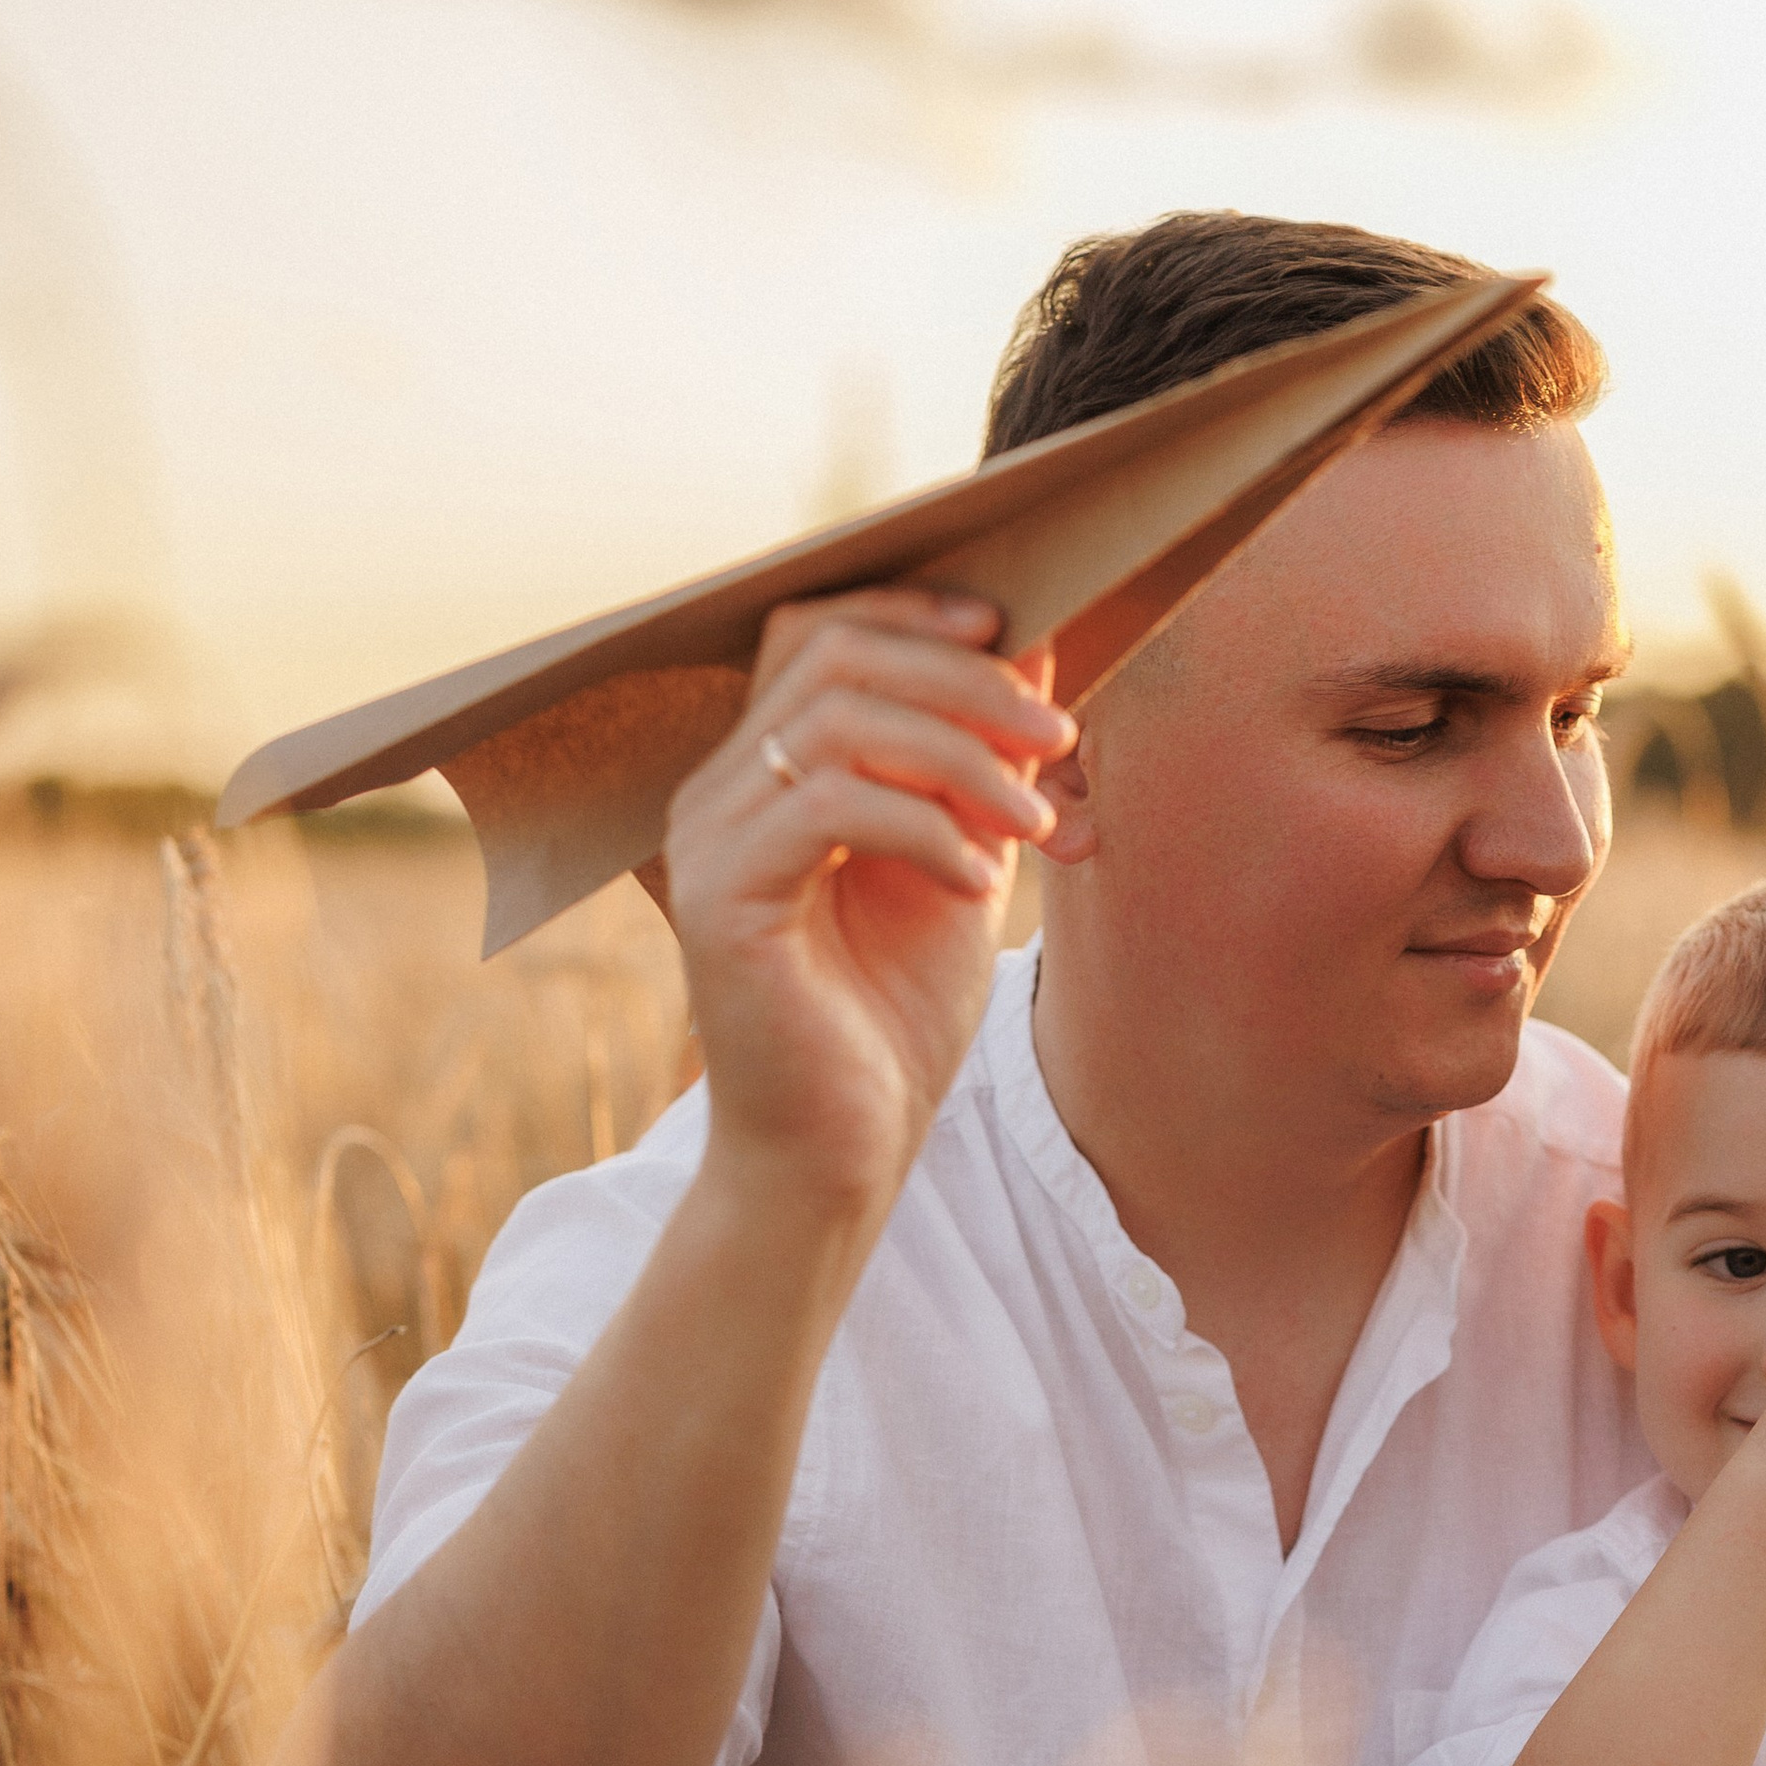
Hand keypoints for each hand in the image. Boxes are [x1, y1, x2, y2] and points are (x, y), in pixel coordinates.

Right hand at [663, 587, 1075, 1225]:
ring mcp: (710, 839)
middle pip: (832, 655)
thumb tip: (1037, 646)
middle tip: (1055, 734)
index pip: (820, 632)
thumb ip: (981, 761)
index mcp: (766, 771)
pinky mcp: (720, 899)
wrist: (842, 1151)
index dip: (917, 614)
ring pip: (836, 722)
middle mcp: (720, 790)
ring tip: (1036, 820)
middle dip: (962, 678)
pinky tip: (976, 882)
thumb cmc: (893, 1015)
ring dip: (961, 755)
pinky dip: (922, 827)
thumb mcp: (961, 857)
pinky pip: (828, 808)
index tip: (1018, 635)